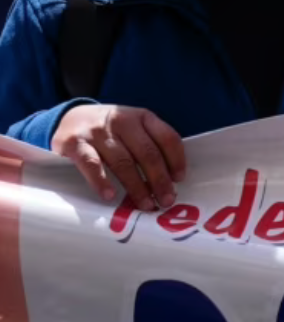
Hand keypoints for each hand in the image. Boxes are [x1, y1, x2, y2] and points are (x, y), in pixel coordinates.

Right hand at [50, 104, 185, 211]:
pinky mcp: (75, 143)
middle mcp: (122, 121)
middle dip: (160, 180)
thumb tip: (170, 180)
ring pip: (123, 162)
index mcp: (142, 117)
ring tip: (145, 204)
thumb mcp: (133, 128)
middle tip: (166, 200)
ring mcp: (98, 131)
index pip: (167, 137)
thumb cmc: (109, 130)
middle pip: (148, 153)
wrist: (67, 118)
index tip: (179, 180)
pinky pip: (92, 164)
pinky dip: (102, 181)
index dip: (176, 160)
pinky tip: (110, 196)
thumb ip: (149, 144)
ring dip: (137, 187)